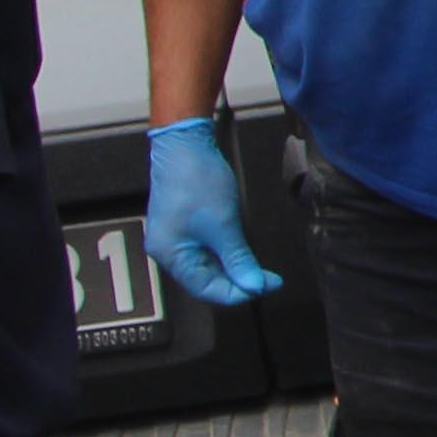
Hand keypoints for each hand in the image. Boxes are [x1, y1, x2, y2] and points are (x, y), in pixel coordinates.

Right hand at [143, 117, 278, 305]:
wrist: (186, 143)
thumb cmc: (196, 179)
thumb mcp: (224, 225)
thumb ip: (238, 259)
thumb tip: (253, 285)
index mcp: (170, 255)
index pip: (206, 290)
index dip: (238, 293)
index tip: (266, 287)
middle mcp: (168, 251)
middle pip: (207, 279)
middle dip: (239, 281)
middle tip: (268, 279)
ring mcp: (176, 238)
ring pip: (210, 265)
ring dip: (235, 268)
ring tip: (259, 267)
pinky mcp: (185, 226)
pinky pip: (208, 249)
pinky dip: (227, 253)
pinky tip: (243, 252)